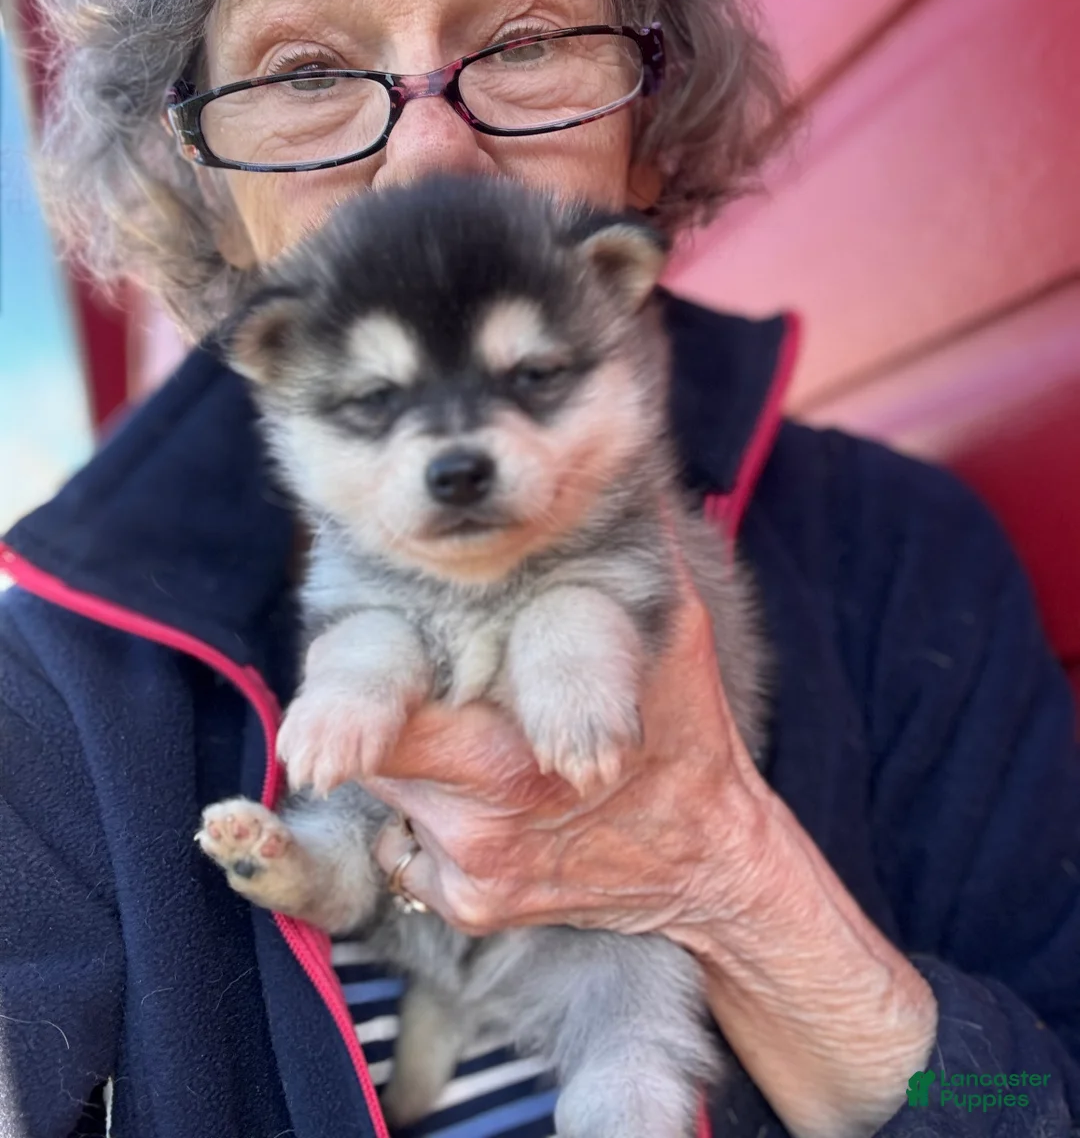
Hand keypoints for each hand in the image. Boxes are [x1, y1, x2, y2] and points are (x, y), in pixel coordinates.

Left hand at [364, 564, 770, 937]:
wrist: (714, 864)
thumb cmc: (690, 736)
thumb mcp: (676, 630)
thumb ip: (635, 550)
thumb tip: (616, 463)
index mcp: (506, 759)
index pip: (378, 710)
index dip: (355, 692)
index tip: (385, 656)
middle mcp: (474, 824)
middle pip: (379, 749)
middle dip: (393, 708)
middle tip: (437, 678)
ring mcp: (469, 873)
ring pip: (389, 794)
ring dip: (411, 757)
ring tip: (467, 728)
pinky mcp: (470, 908)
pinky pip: (406, 847)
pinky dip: (424, 818)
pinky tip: (476, 794)